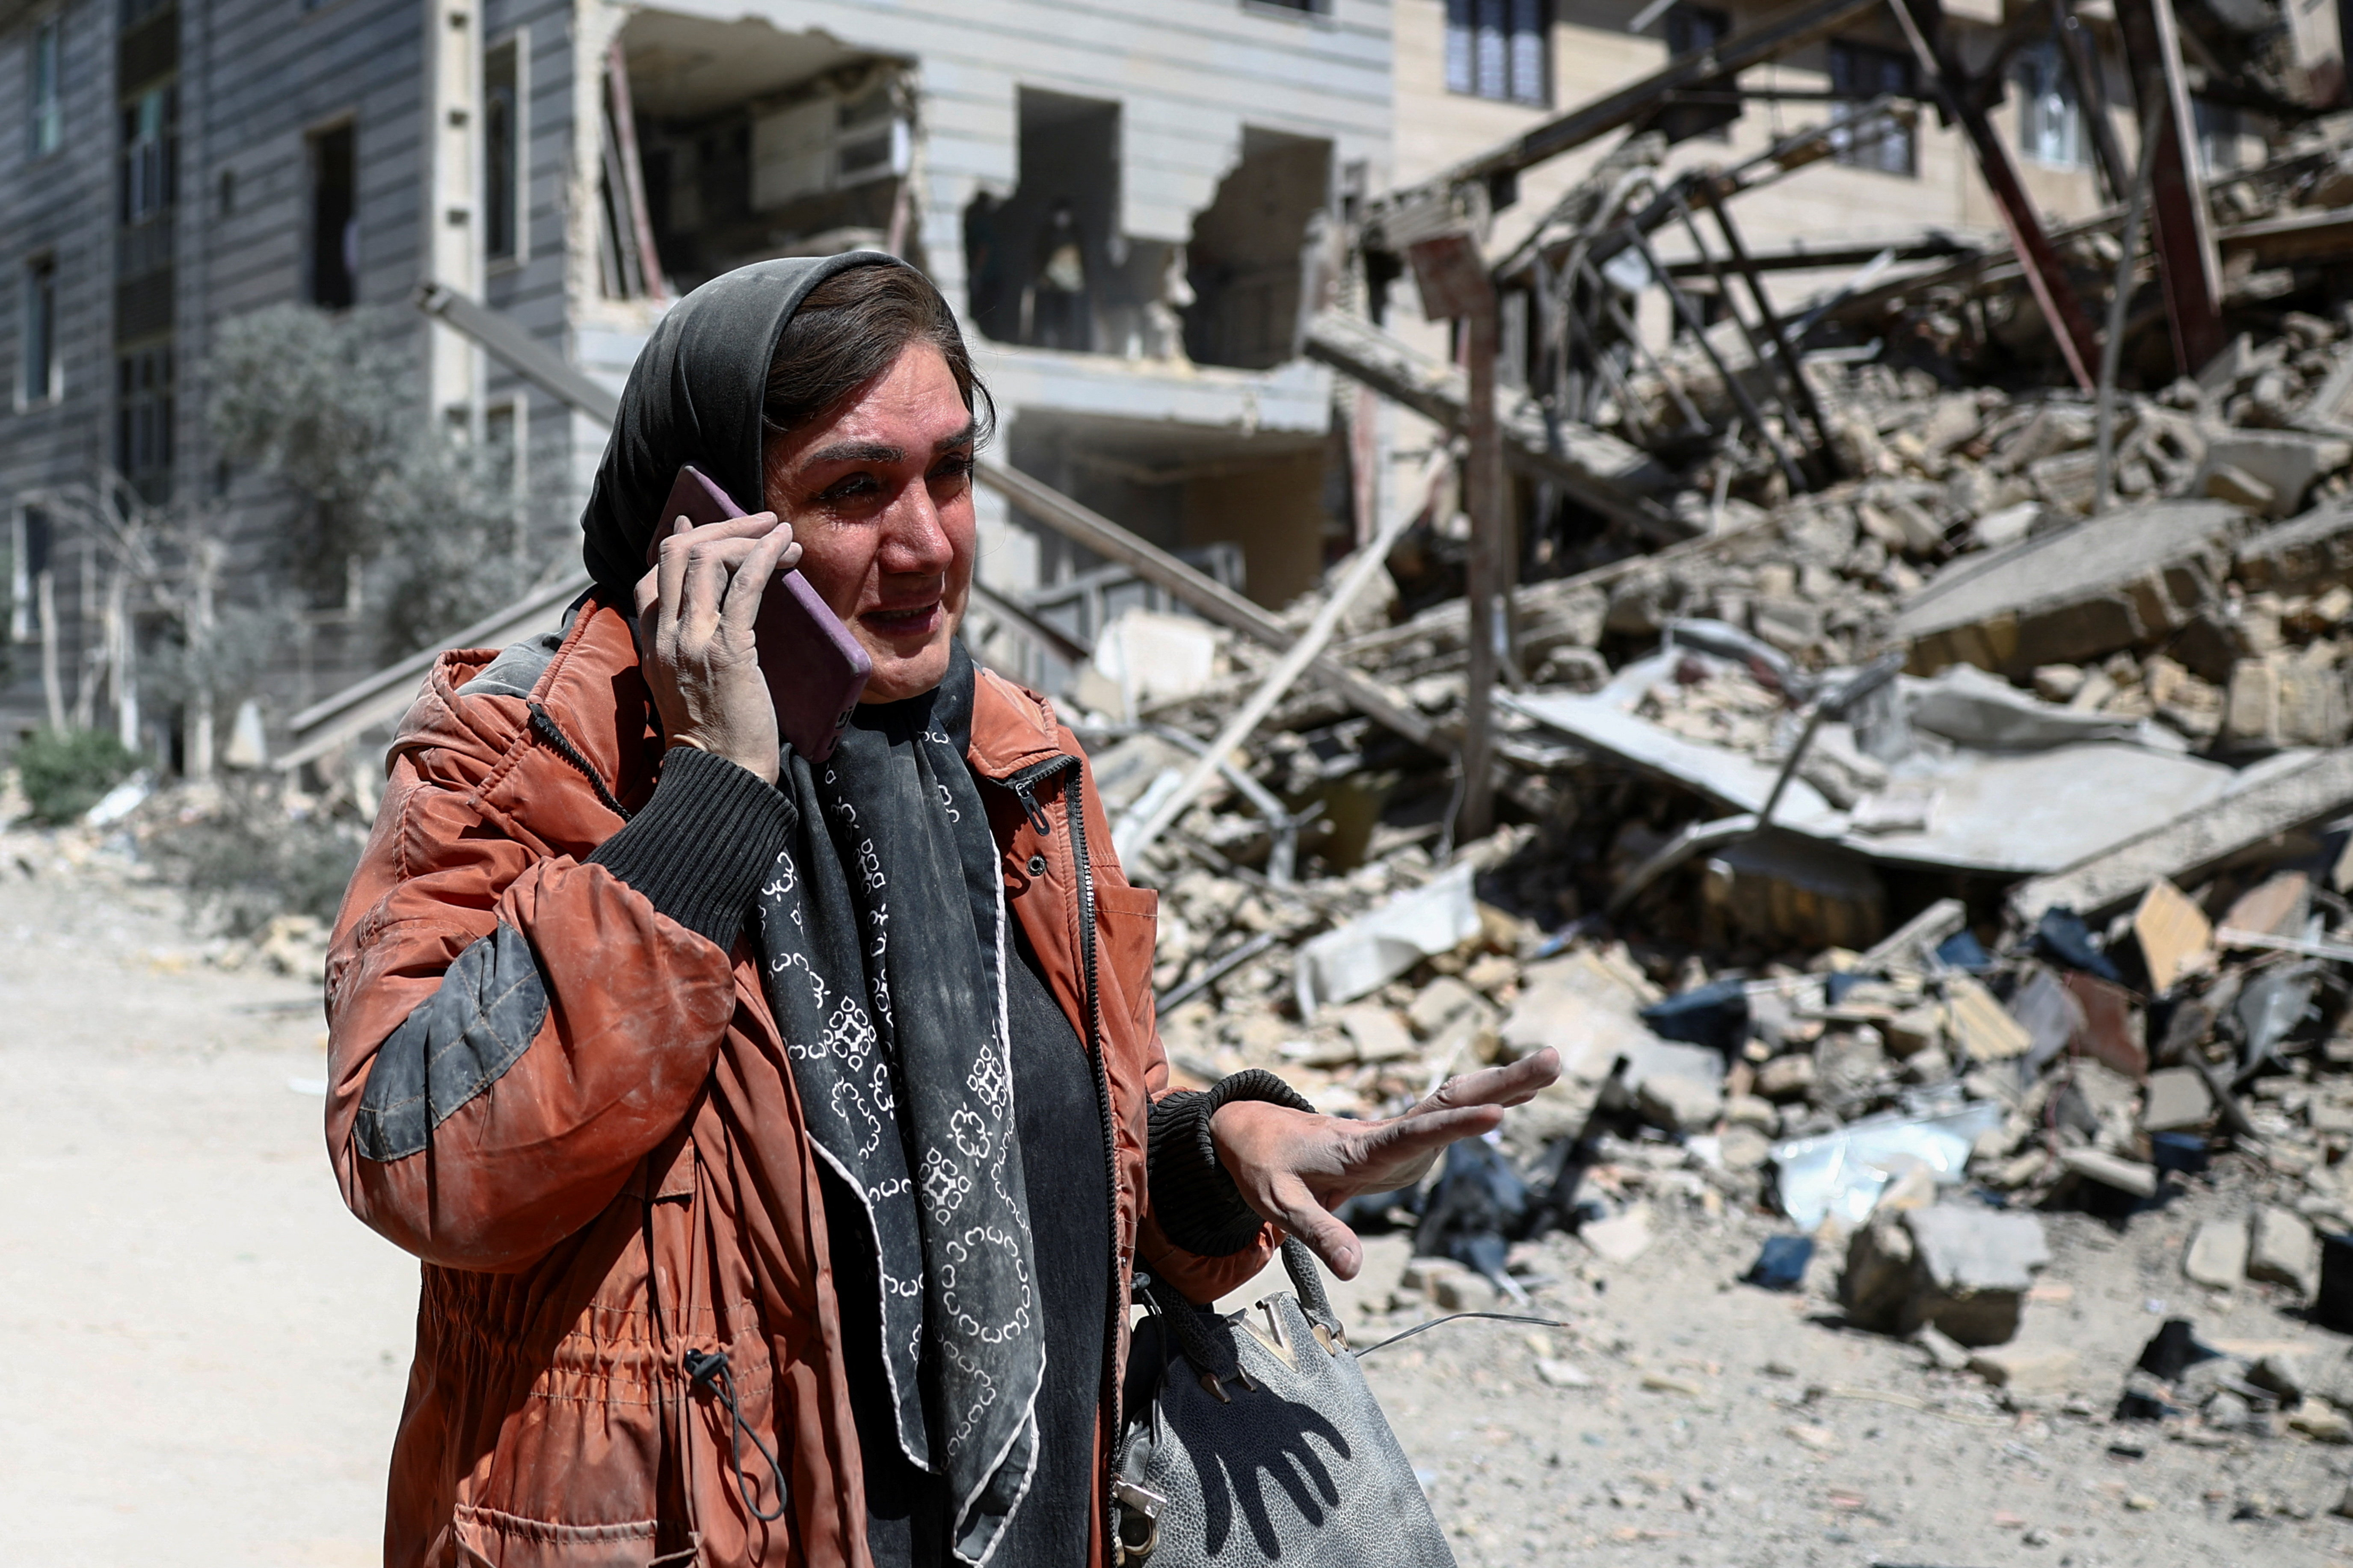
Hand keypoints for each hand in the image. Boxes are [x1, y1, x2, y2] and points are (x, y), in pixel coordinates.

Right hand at [634, 511, 801, 783]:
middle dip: (721, 527)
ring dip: (749, 537)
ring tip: (783, 536)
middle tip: (759, 520)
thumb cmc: (717, 736)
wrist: (722, 778)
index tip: (706, 523)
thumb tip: (713, 609)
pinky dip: (766, 556)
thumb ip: (689, 645)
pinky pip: (744, 585)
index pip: (653, 573)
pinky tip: (787, 546)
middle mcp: (664, 636)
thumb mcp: (687, 684)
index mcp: (651, 644)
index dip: (681, 541)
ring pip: (707, 559)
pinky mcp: (727, 650)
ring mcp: (691, 641)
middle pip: (678, 553)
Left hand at [1206, 1048, 1560, 1279]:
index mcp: (1361, 1147)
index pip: (1413, 1135)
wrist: (1258, 1134)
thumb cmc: (1267, 1167)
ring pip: (1456, 1100)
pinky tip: (1523, 1093)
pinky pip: (1451, 1113)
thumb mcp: (1280, 1204)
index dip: (1453, 1126)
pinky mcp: (1408, 1138)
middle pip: (1450, 1102)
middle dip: (1501, 1082)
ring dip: (1504, 1082)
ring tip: (1553, 1063)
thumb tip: (1355, 1270)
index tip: (1495, 1115)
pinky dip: (1487, 1097)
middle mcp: (1390, 1132)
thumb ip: (1319, 1233)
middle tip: (1553, 1059)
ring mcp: (1402, 1132)